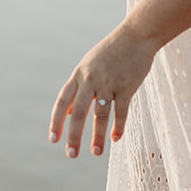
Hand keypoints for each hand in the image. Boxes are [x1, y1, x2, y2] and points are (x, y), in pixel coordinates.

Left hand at [49, 20, 157, 157]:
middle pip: (79, 112)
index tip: (54, 140)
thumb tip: (67, 113)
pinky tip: (116, 138)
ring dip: (98, 136)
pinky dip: (118, 126)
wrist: (137, 35)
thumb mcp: (89, 65)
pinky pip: (121, 111)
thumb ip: (77, 87)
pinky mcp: (127, 86)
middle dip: (74, 136)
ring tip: (96, 152)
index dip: (57, 121)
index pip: (62, 101)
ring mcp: (109, 82)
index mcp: (79, 73)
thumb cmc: (112, 51)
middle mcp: (91, 79)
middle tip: (71, 155)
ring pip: (100, 115)